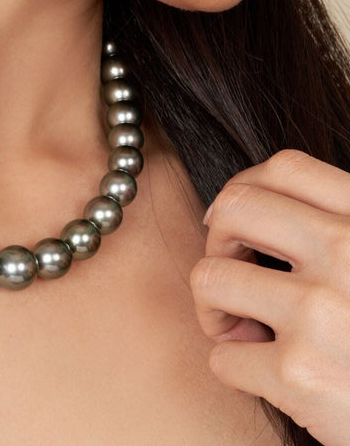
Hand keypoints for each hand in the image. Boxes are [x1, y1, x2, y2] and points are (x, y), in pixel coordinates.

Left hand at [190, 149, 349, 445]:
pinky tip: (268, 377)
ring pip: (209, 278)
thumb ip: (344, 229)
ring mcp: (321, 312)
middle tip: (237, 276)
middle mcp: (348, 254)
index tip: (239, 224)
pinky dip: (235, 368)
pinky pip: (222, 356)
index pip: (285, 168)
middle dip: (218, 243)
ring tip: (245, 330)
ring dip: (214, 309)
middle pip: (233, 210)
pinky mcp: (301, 375)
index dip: (245, 191)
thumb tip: (254, 202)